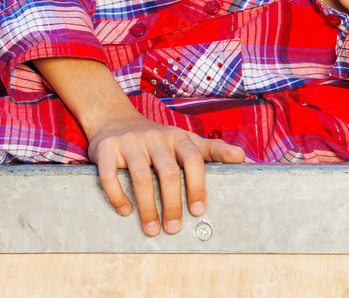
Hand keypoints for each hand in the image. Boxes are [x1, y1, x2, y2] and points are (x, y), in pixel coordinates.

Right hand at [85, 110, 244, 236]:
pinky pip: (110, 176)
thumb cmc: (157, 138)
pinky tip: (126, 211)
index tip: (198, 212)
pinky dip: (118, 196)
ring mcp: (130, 142)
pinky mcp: (106, 149)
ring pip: (141, 177)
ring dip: (147, 207)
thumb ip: (212, 149)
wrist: (115, 119)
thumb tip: (242, 157)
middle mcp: (156, 137)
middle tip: (174, 228)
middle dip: (172, 204)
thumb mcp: (186, 139)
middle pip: (168, 173)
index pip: (194, 160)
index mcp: (178, 137)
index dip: (198, 186)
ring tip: (152, 229)